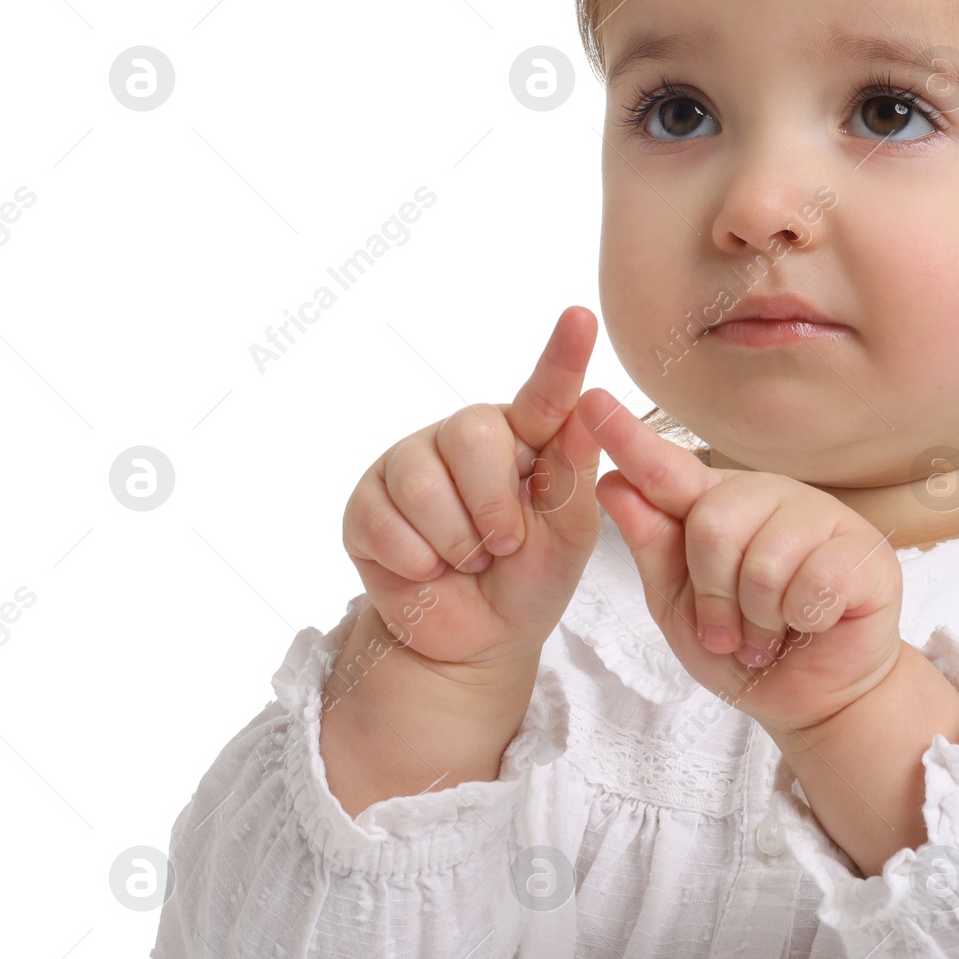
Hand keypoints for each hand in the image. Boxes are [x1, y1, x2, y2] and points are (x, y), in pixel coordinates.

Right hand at [341, 306, 605, 674]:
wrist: (476, 640)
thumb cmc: (530, 578)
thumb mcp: (568, 535)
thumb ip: (575, 475)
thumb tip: (591, 411)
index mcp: (526, 436)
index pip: (546, 391)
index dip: (562, 355)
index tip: (581, 318)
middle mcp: (466, 437)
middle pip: (473, 434)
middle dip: (494, 504)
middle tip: (505, 544)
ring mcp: (410, 462)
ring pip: (424, 482)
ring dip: (457, 540)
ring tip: (469, 559)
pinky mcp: (367, 501)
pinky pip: (387, 522)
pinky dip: (419, 562)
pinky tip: (429, 568)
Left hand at [580, 389, 903, 735]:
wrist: (812, 697)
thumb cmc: (743, 648)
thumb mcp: (679, 606)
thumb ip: (651, 545)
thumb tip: (611, 482)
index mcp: (717, 503)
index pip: (667, 468)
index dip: (629, 437)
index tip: (589, 399)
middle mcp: (768, 495)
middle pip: (712, 523)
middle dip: (714, 595)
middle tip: (731, 628)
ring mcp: (821, 514)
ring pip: (763, 559)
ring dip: (759, 619)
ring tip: (770, 632)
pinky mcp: (864, 547)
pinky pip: (812, 582)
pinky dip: (802, 621)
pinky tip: (813, 623)